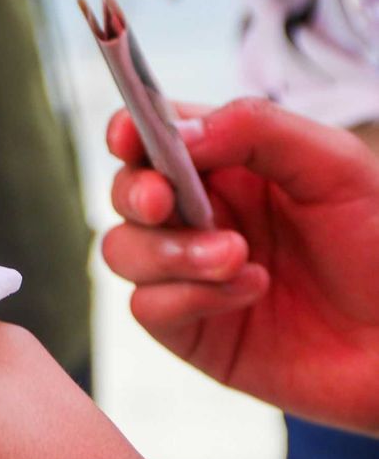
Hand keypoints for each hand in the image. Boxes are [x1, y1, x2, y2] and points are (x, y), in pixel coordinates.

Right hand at [103, 98, 378, 432]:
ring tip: (236, 256)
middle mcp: (198, 216)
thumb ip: (257, 130)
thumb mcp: (335, 166)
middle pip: (125, 194)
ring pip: (122, 250)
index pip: (153, 139)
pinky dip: (189, 297)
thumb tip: (177, 131)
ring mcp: (187, 273)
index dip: (128, 133)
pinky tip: (250, 290)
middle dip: (137, 194)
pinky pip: (147, 307)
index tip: (126, 136)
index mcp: (226, 167)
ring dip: (169, 251)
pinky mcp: (189, 328)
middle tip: (164, 202)